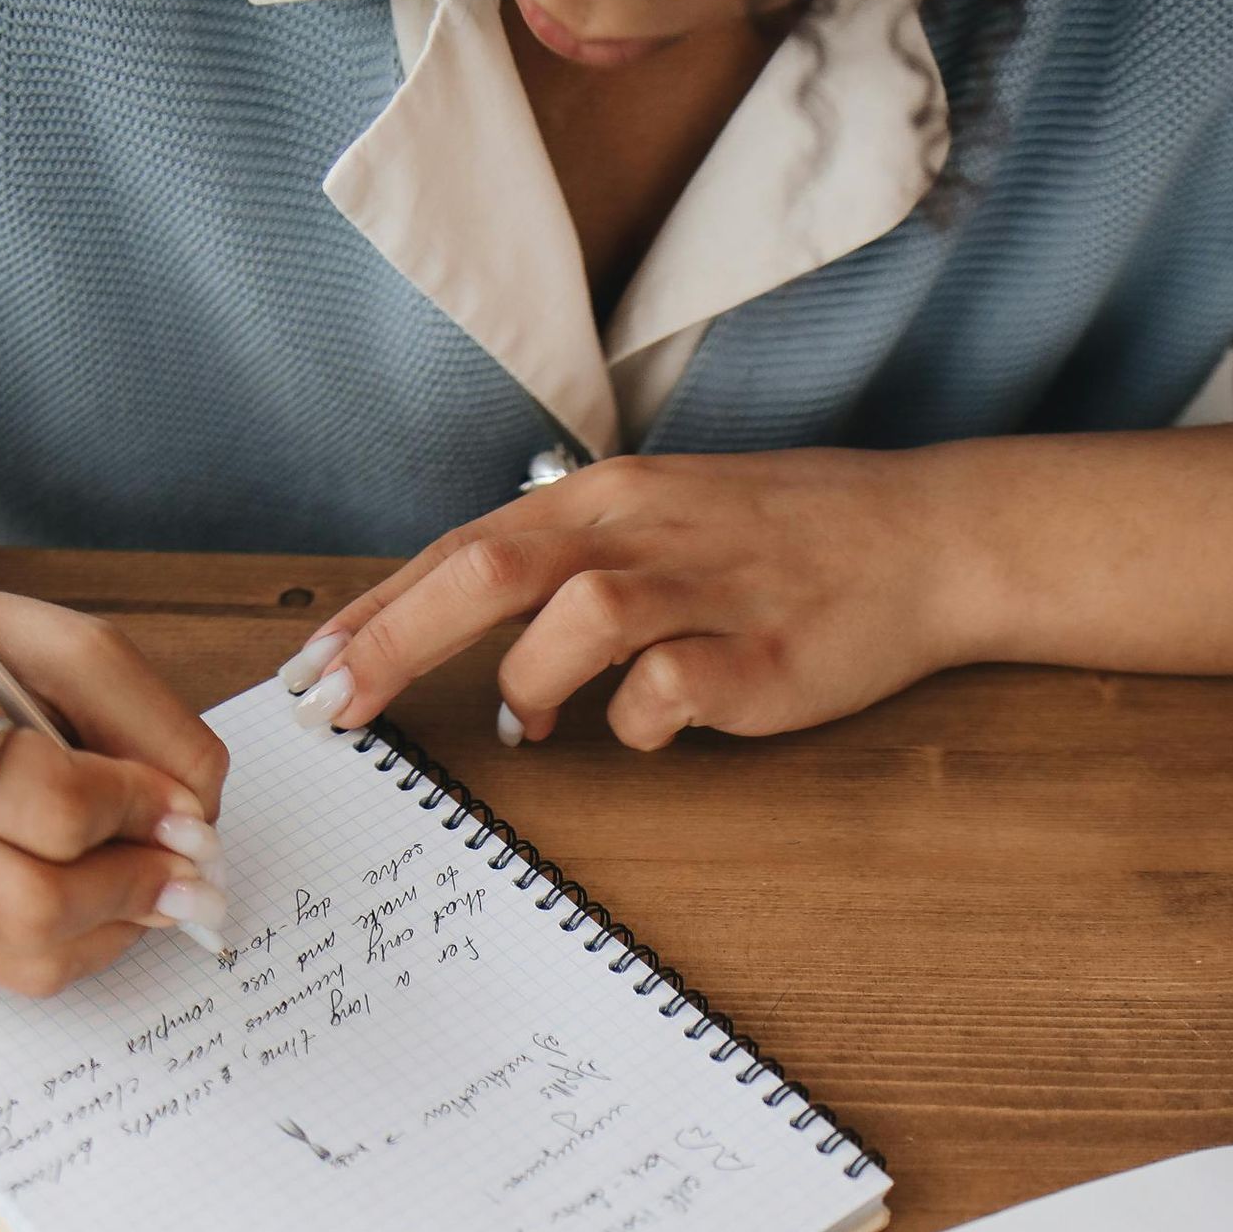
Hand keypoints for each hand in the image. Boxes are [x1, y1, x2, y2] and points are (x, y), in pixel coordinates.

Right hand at [0, 575, 229, 997]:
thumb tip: (199, 824)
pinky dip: (77, 942)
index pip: (44, 801)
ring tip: (158, 887)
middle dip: (134, 888)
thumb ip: (148, 724)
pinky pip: (6, 968)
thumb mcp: (62, 645)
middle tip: (193, 874)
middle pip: (32, 901)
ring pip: (24, 954)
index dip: (136, 813)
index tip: (188, 812)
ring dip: (116, 926)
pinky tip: (99, 897)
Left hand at [283, 449, 968, 750]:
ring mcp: (704, 588)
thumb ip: (564, 568)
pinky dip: (639, 723)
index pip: (462, 547)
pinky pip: (670, 690)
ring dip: (530, 681)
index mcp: (606, 498)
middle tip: (336, 709)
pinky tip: (647, 732)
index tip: (309, 671)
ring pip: (577, 614)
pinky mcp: (760, 652)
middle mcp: (642, 528)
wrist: (923, 539)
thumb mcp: (658, 525)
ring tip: (529, 727)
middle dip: (398, 641)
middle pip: (488, 569)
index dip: (378, 610)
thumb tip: (468, 629)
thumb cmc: (781, 545)